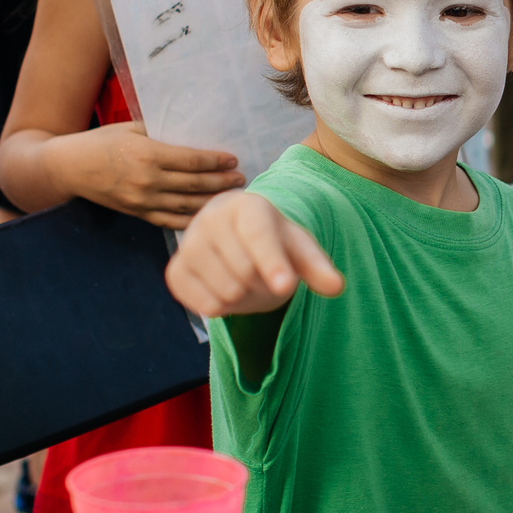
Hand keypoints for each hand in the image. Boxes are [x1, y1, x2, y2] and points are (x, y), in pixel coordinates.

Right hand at [52, 126, 243, 228]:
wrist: (70, 168)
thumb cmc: (101, 142)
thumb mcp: (131, 128)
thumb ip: (160, 131)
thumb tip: (190, 131)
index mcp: (147, 154)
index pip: (191, 160)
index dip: (215, 161)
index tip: (233, 159)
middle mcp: (147, 180)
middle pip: (194, 184)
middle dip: (222, 182)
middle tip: (241, 179)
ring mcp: (142, 200)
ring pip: (186, 205)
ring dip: (212, 201)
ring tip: (231, 196)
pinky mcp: (138, 213)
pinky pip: (170, 220)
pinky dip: (191, 219)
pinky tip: (207, 216)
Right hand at [167, 189, 344, 316]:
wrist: (234, 238)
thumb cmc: (273, 241)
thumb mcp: (299, 248)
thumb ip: (317, 266)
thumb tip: (336, 286)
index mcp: (246, 205)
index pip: (258, 236)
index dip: (272, 262)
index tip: (286, 286)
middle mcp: (211, 219)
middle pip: (245, 272)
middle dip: (265, 284)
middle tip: (269, 276)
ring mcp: (188, 245)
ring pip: (226, 293)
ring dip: (246, 299)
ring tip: (248, 280)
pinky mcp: (175, 271)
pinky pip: (205, 306)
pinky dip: (224, 308)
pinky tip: (227, 289)